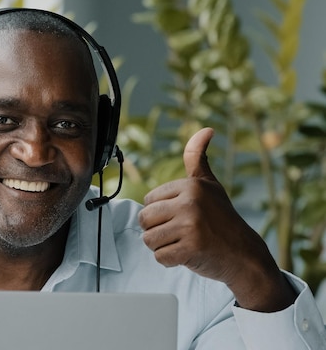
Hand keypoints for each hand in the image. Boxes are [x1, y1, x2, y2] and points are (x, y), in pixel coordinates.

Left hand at [138, 128, 295, 311]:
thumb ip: (198, 159)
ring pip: (149, 239)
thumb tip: (206, 130)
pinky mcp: (191, 248)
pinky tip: (188, 254)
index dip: (161, 213)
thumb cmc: (222, 219)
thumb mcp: (211, 185)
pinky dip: (170, 260)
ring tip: (183, 242)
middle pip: (145, 219)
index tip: (182, 216)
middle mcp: (190, 202)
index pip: (149, 200)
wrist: (245, 255)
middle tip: (180, 232)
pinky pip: (160, 257)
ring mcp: (191, 225)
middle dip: (157, 230)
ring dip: (162, 246)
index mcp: (191, 186)